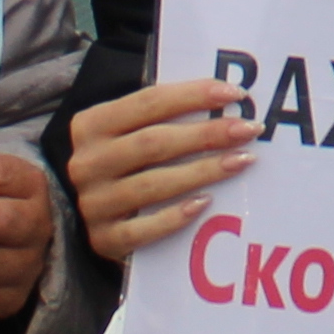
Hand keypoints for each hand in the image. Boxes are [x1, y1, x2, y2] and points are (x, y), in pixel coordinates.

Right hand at [63, 77, 258, 264]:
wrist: (84, 216)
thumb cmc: (124, 162)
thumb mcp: (129, 131)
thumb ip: (163, 115)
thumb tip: (227, 101)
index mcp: (91, 125)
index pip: (148, 102)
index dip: (193, 96)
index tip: (235, 94)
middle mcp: (88, 163)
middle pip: (154, 143)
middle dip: (206, 134)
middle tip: (248, 130)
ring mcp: (94, 204)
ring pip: (153, 185)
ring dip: (203, 171)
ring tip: (242, 161)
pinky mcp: (104, 239)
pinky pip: (144, 229)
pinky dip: (176, 216)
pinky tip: (206, 203)